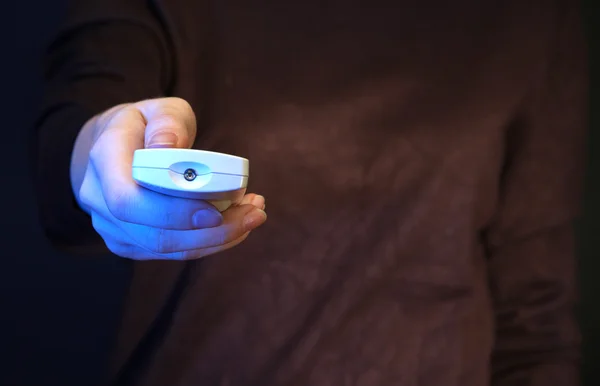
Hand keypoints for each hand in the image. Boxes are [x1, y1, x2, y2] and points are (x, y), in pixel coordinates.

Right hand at [73, 97, 266, 259]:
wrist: (114, 150)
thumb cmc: (144, 126)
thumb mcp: (157, 108)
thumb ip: (167, 123)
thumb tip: (169, 148)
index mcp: (104, 159)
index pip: (129, 199)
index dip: (173, 212)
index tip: (217, 211)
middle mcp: (100, 199)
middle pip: (154, 234)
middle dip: (211, 232)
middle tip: (253, 214)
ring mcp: (113, 226)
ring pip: (167, 249)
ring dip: (217, 238)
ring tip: (252, 215)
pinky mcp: (130, 242)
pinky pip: (172, 252)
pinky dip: (208, 241)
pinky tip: (235, 223)